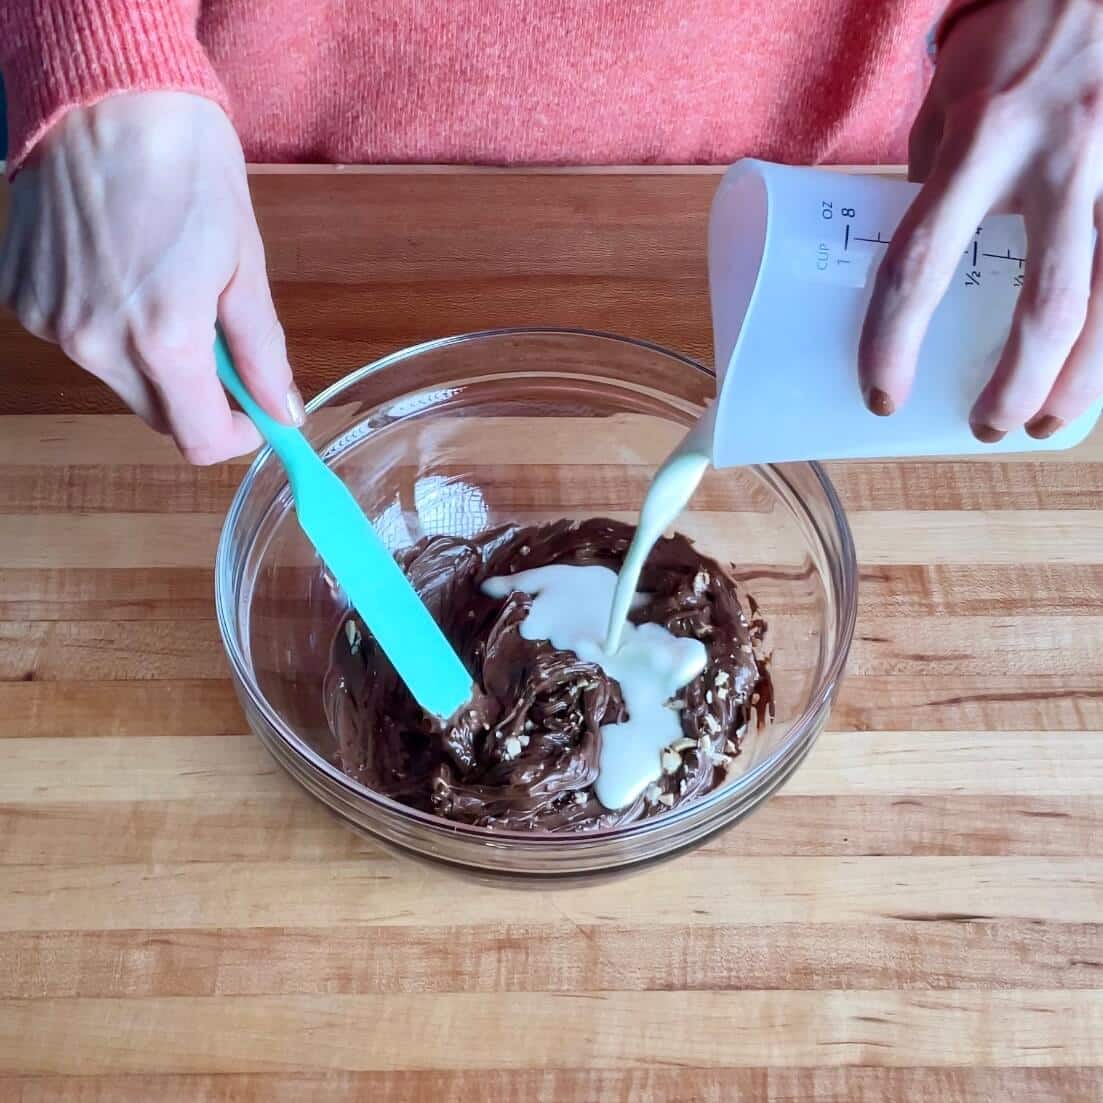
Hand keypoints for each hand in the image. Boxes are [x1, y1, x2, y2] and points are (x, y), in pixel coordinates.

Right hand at [0, 91, 302, 463]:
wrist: (107, 94)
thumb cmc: (188, 168)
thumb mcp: (246, 266)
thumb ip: (263, 353)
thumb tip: (284, 411)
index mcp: (163, 341)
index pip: (201, 440)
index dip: (237, 434)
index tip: (255, 410)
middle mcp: (96, 344)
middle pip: (159, 416)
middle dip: (198, 396)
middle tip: (218, 341)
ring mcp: (51, 322)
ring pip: (119, 380)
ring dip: (152, 360)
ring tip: (166, 288)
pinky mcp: (23, 298)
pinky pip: (79, 341)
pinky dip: (108, 327)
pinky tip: (121, 272)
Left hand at [860, 0, 1102, 441]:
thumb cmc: (1015, 42)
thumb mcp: (948, 107)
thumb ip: (935, 186)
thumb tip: (920, 266)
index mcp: (983, 141)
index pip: (921, 264)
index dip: (894, 342)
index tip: (882, 394)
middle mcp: (1061, 159)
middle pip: (1042, 306)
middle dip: (1013, 385)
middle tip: (983, 428)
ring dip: (1079, 380)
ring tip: (1046, 422)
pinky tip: (1092, 367)